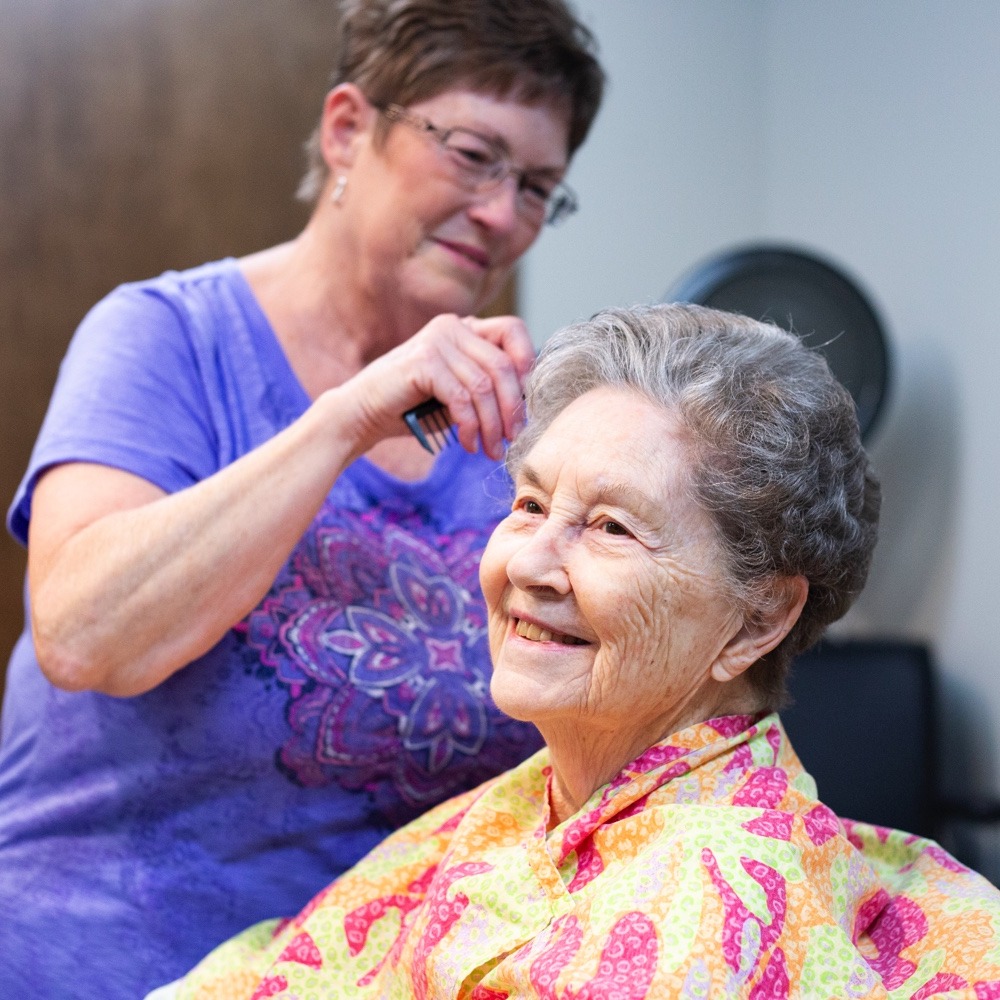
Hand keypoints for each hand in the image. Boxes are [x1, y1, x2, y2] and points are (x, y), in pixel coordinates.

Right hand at [345, 313, 535, 459]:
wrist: (362, 415)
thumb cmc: (412, 407)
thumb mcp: (459, 391)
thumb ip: (488, 385)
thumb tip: (528, 401)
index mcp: (464, 327)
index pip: (512, 331)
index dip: (527, 366)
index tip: (526, 406)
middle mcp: (452, 326)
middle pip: (503, 365)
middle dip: (512, 408)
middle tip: (512, 439)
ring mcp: (436, 340)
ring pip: (485, 386)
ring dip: (491, 425)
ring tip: (490, 450)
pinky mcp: (423, 362)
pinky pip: (462, 398)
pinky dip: (470, 426)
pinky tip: (468, 444)